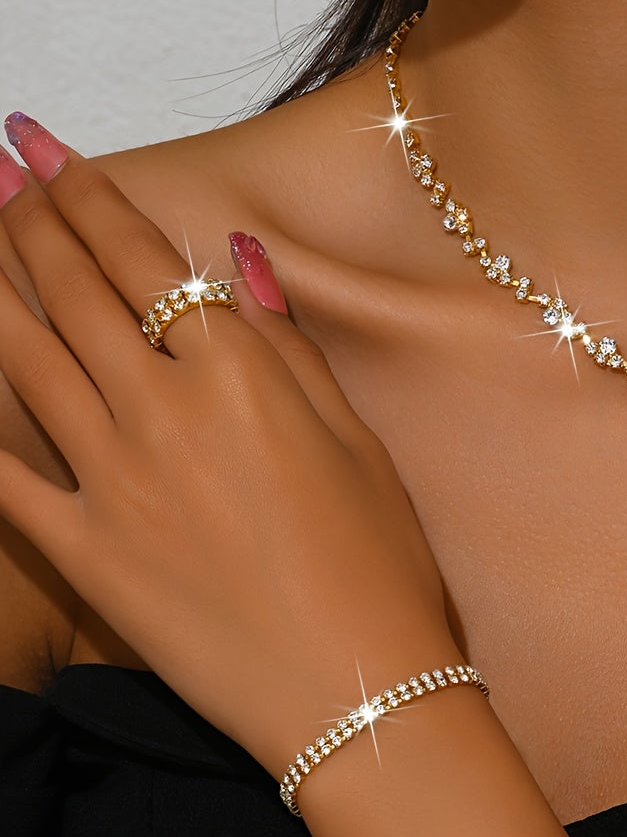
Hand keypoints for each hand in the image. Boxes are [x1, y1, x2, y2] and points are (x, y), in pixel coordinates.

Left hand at [0, 115, 455, 773]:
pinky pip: (5, 480)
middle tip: (1, 169)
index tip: (53, 151)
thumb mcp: (354, 434)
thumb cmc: (377, 556)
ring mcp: (115, 484)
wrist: (358, 685)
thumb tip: (237, 258)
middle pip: (79, 295)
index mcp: (240, 376)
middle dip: (33, 220)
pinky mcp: (86, 553)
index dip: (94, 197)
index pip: (149, 262)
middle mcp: (164, 414)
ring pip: (29, 364)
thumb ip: (286, 340)